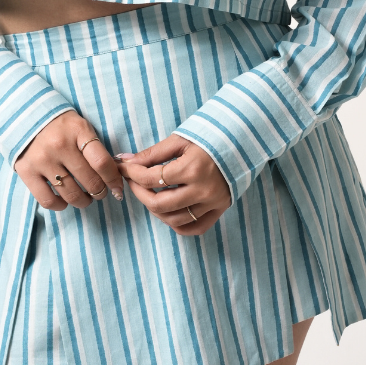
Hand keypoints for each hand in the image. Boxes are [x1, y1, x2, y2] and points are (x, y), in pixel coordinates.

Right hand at [13, 110, 124, 210]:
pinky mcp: (27, 172)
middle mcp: (60, 146)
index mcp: (78, 131)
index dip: (113, 180)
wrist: (25, 117)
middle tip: (100, 192)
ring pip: (71, 194)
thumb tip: (113, 177)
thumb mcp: (81, 127)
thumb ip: (96, 149)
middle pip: (90, 181)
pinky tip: (65, 200)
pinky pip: (48, 200)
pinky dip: (61, 205)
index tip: (117, 188)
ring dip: (83, 201)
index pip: (102, 162)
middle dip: (100, 192)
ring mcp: (42, 160)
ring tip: (85, 197)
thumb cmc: (61, 125)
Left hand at [116, 135, 230, 234]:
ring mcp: (213, 203)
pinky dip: (177, 224)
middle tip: (133, 182)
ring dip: (155, 210)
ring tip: (150, 194)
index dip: (133, 174)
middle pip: (159, 204)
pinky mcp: (220, 210)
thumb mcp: (180, 140)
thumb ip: (152, 153)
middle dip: (139, 193)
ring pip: (174, 219)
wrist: (241, 142)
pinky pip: (195, 228)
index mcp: (192, 168)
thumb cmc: (209, 136)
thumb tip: (127, 161)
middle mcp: (203, 190)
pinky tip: (168, 212)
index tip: (124, 168)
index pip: (152, 178)